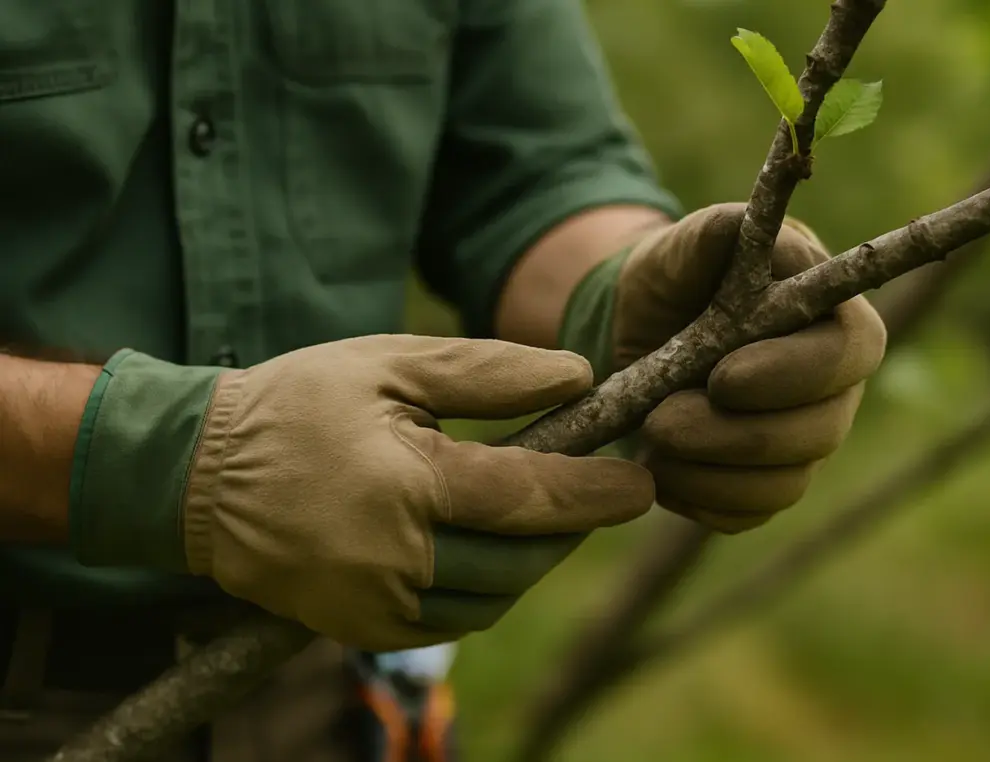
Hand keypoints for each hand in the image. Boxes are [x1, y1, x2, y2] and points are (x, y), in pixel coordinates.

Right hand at [72, 337, 652, 649]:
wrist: (196, 476)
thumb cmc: (295, 405)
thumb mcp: (389, 365)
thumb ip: (487, 373)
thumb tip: (577, 377)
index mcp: (406, 487)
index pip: (530, 497)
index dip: (597, 492)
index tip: (643, 482)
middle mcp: (396, 561)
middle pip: (522, 557)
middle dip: (573, 526)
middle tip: (603, 491)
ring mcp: (376, 606)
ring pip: (495, 596)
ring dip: (535, 558)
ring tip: (550, 513)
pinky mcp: (363, 629)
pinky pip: (454, 620)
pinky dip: (489, 586)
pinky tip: (494, 547)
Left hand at [559, 203, 886, 532]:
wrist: (633, 326)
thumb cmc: (674, 276)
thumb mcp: (687, 242)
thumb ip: (723, 230)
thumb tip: (752, 227)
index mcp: (831, 319)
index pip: (851, 354)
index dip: (793, 374)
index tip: (722, 378)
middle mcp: (830, 388)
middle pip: (818, 432)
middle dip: (734, 434)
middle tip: (660, 420)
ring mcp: (798, 443)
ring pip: (783, 484)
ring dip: (708, 471)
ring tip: (650, 439)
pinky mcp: (757, 483)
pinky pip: (744, 514)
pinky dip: (697, 500)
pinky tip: (656, 471)